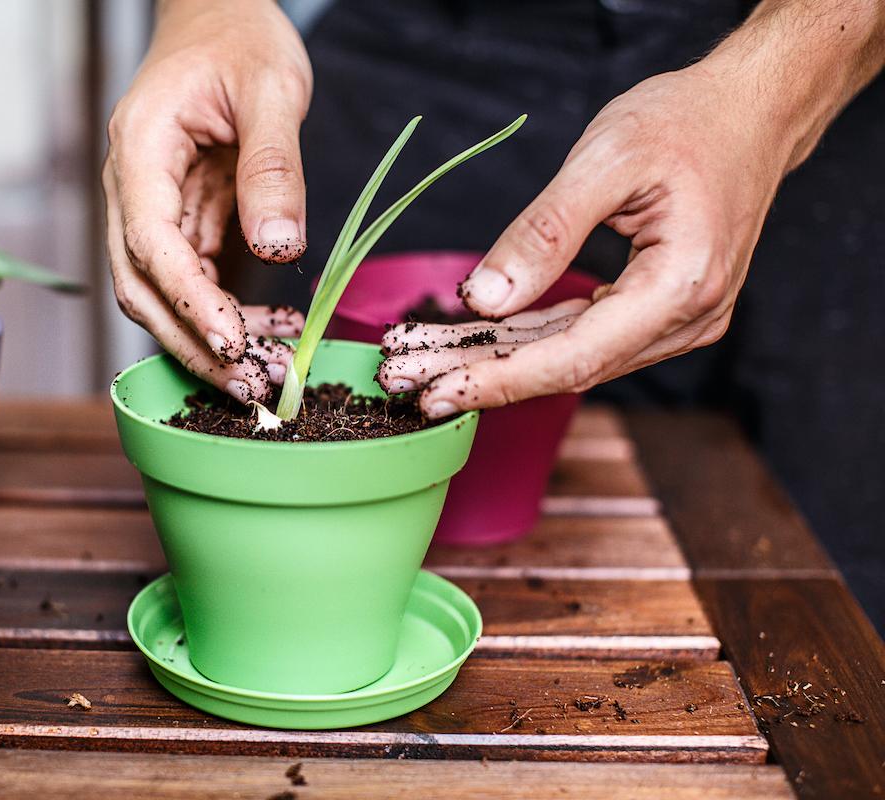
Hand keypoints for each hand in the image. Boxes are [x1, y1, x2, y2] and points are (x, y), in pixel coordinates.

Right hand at [103, 0, 310, 403]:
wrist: (218, 16)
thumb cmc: (239, 38)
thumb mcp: (271, 89)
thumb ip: (273, 167)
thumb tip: (279, 251)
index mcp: (140, 149)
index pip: (151, 242)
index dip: (188, 300)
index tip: (232, 342)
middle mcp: (132, 186)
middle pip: (141, 286)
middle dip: (190, 342)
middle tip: (248, 387)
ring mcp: (150, 206)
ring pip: (160, 293)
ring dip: (203, 338)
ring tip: (260, 374)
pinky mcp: (178, 219)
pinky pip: (190, 279)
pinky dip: (221, 313)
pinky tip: (264, 335)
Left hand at [381, 65, 791, 417]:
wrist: (751, 110)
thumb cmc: (687, 121)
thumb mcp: (606, 159)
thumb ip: (544, 233)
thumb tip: (484, 299)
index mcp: (681, 286)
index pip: (575, 357)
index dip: (500, 379)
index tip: (436, 390)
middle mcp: (685, 319)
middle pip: (565, 366)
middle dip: (479, 373)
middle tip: (404, 379)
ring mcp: (676, 321)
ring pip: (568, 355)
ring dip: (494, 359)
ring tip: (422, 360)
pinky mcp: (658, 311)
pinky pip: (582, 334)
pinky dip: (525, 338)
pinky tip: (472, 341)